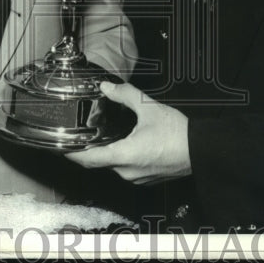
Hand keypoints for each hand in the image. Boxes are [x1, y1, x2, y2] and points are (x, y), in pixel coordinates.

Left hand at [66, 81, 190, 183]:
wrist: (202, 150)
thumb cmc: (177, 133)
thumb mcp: (148, 107)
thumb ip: (124, 94)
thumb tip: (107, 87)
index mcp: (123, 155)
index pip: (87, 159)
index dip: (71, 154)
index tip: (61, 146)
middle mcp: (127, 171)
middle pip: (99, 162)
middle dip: (90, 148)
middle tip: (84, 132)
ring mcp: (137, 177)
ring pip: (113, 165)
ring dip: (107, 152)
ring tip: (105, 134)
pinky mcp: (146, 178)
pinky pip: (126, 169)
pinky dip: (121, 156)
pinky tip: (126, 142)